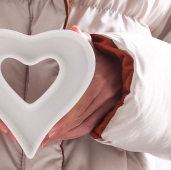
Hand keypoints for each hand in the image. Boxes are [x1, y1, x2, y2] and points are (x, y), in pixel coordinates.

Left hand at [42, 26, 121, 145]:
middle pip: (80, 117)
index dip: (62, 119)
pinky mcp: (112, 110)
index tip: (47, 127)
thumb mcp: (93, 45)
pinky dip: (77, 131)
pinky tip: (64, 134)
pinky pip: (94, 125)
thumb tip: (74, 31)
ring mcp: (111, 103)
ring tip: (48, 138)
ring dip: (66, 133)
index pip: (78, 104)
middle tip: (42, 137)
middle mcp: (107, 93)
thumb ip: (81, 40)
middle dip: (60, 129)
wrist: (128, 64)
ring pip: (86, 124)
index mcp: (99, 78)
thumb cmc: (104, 55)